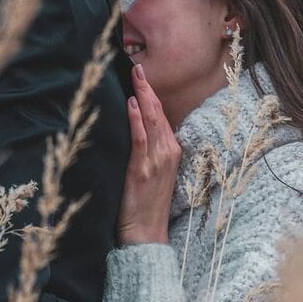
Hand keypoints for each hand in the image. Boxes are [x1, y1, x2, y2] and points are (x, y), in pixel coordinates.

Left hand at [116, 64, 181, 244]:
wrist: (146, 234)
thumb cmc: (147, 205)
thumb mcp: (154, 174)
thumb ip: (150, 151)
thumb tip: (138, 128)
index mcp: (172, 152)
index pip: (161, 116)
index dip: (151, 95)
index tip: (142, 76)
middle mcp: (167, 153)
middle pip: (158, 114)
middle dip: (147, 89)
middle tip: (137, 67)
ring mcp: (156, 162)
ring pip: (151, 122)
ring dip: (142, 98)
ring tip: (135, 77)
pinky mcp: (141, 171)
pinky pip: (140, 141)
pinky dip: (136, 121)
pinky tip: (131, 105)